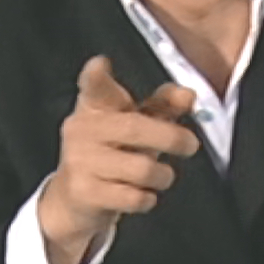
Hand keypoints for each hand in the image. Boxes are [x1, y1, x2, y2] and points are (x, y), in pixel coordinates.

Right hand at [37, 55, 199, 263]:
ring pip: (140, 168)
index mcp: (95, 107)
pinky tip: (143, 195)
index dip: (96, 76)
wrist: (72, 198)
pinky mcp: (83, 192)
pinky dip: (147, 198)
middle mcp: (82, 130)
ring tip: (161, 176)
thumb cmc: (111, 152)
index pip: (94, 87)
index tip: (100, 64)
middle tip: (190, 145)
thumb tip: (188, 94)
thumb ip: (162, 107)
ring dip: (162, 176)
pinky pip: (132, 197)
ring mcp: (80, 161)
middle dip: (171, 138)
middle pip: (135, 128)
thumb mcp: (134, 124)